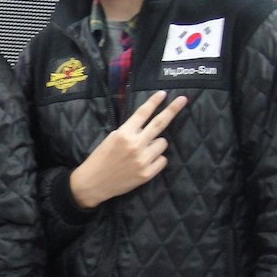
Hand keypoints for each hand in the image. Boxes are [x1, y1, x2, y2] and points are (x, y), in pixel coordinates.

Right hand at [69, 91, 187, 208]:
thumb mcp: (111, 138)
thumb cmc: (100, 158)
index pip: (143, 113)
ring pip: (163, 143)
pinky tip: (145, 162)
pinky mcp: (147, 174)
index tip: (163, 93)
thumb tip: (146, 124)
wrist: (93, 183)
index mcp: (124, 134)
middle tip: (183, 100)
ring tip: (143, 150)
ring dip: (156, 143)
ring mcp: (143, 160)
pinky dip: (156, 159)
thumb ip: (129, 130)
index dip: (154, 102)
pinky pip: (163, 160)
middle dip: (172, 109)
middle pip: (159, 123)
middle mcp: (135, 145)